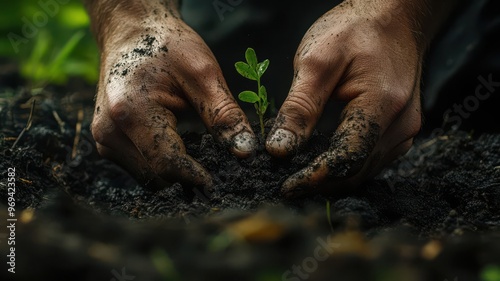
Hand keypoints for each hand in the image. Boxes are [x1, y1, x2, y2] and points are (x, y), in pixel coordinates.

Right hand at [87, 1, 255, 188]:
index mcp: (130, 112)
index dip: (197, 176)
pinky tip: (176, 141)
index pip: (167, 164)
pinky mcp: (107, 142)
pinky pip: (140, 167)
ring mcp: (104, 139)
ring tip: (194, 145)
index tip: (220, 180)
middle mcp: (109, 132)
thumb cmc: (167, 45)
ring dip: (174, 171)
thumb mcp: (203, 73)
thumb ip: (225, 115)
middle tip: (215, 160)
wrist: (131, 32)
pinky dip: (161, 163)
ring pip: (148, 177)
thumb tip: (245, 152)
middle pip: (157, 176)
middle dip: (187, 175)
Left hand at [266, 0, 425, 196]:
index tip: (286, 187)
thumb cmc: (354, 31)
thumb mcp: (317, 60)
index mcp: (382, 103)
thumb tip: (279, 149)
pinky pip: (373, 159)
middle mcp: (401, 123)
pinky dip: (347, 166)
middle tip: (287, 186)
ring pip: (366, 170)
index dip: (314, 177)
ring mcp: (406, 129)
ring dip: (334, 178)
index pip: (346, 157)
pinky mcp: (401, 129)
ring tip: (301, 178)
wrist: (393, 17)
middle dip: (321, 183)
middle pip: (357, 170)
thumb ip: (299, 107)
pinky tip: (324, 162)